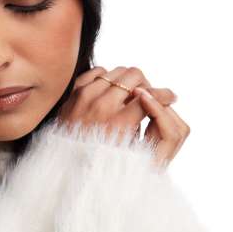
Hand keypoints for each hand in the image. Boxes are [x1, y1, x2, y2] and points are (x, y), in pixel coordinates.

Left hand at [57, 65, 189, 168]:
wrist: (62, 160)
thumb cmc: (99, 159)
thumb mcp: (126, 149)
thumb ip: (140, 124)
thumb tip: (156, 103)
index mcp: (118, 123)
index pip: (150, 96)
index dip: (165, 95)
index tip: (170, 96)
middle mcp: (102, 105)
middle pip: (134, 75)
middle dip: (146, 83)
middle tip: (148, 94)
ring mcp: (86, 95)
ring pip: (117, 71)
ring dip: (127, 79)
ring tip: (130, 92)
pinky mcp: (75, 91)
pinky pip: (98, 72)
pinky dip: (108, 77)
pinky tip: (111, 88)